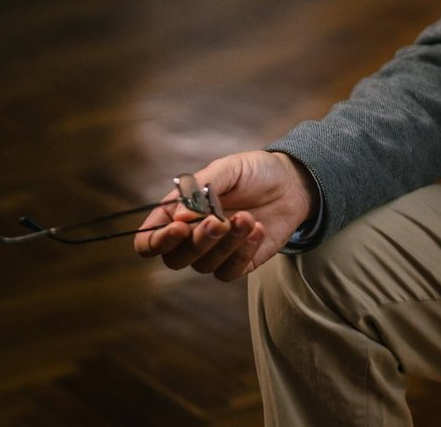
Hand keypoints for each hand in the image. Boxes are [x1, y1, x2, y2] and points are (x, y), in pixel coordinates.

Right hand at [133, 150, 315, 281]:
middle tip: (219, 220)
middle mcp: (192, 237)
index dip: (156, 241)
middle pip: (175, 259)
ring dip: (226, 243)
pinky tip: (258, 229)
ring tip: (248, 218)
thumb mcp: (227, 169)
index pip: (148, 242)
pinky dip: (243, 251)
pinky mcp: (239, 262)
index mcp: (178, 214)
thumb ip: (199, 189)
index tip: (179, 228)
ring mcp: (215, 252)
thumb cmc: (253, 172)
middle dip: (198, 242)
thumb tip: (177, 217)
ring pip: (204, 265)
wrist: (291, 182)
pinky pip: (230, 271)